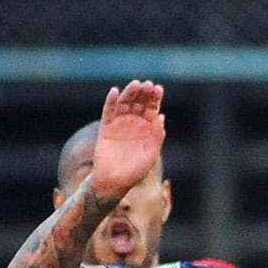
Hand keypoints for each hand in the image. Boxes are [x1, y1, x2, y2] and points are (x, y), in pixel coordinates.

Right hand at [89, 81, 165, 201]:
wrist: (113, 182)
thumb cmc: (135, 171)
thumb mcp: (150, 154)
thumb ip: (157, 136)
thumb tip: (161, 116)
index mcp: (147, 128)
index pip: (152, 108)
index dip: (155, 98)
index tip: (157, 89)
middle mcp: (134, 123)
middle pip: (139, 102)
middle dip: (143, 93)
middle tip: (147, 85)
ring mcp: (119, 124)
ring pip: (124, 104)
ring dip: (129, 93)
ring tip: (134, 85)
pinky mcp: (106, 127)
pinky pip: (108, 111)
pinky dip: (110, 101)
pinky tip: (114, 92)